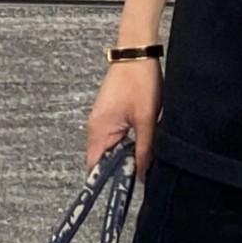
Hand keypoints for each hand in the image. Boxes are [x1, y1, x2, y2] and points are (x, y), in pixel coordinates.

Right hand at [85, 58, 163, 184]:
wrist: (137, 52)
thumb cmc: (139, 79)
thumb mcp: (146, 119)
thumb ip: (144, 149)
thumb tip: (142, 175)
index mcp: (98, 131)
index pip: (95, 169)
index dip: (108, 182)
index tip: (124, 190)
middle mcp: (95, 127)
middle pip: (104, 160)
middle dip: (122, 168)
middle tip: (142, 169)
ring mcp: (102, 120)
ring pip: (113, 148)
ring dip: (127, 153)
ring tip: (145, 151)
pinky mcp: (111, 114)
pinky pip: (117, 136)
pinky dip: (128, 141)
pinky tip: (143, 136)